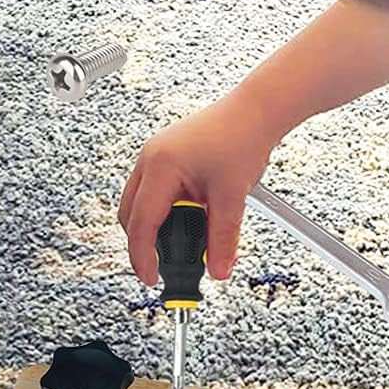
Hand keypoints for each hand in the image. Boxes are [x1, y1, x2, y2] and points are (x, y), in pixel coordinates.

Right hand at [119, 94, 276, 285]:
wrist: (257, 110)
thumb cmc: (242, 137)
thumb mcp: (232, 196)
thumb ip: (223, 238)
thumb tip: (218, 269)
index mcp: (159, 167)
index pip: (140, 223)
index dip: (142, 256)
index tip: (151, 278)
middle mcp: (151, 158)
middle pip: (131, 214)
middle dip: (143, 244)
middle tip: (162, 268)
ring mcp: (157, 154)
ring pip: (141, 202)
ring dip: (155, 227)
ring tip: (179, 247)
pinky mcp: (168, 154)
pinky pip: (154, 191)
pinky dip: (164, 211)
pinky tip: (187, 222)